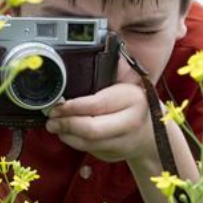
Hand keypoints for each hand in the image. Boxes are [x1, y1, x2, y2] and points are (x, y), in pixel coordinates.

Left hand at [43, 62, 158, 163]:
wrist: (151, 131)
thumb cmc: (131, 101)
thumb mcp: (125, 82)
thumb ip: (110, 68)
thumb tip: (90, 47)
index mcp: (132, 99)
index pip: (97, 104)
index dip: (72, 106)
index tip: (57, 105)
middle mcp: (130, 122)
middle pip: (92, 129)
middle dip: (66, 124)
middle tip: (51, 120)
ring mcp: (123, 142)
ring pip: (87, 143)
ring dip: (66, 135)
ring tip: (55, 125)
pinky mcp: (114, 155)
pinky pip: (89, 150)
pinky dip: (74, 141)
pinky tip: (67, 132)